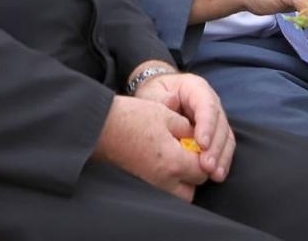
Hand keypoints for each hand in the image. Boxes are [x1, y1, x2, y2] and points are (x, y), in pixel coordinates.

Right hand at [92, 95, 209, 200]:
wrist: (101, 127)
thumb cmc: (132, 118)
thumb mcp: (165, 115)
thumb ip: (187, 129)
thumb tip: (197, 137)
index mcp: (174, 162)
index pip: (203, 169)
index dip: (206, 156)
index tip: (201, 142)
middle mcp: (164, 180)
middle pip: (193, 186)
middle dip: (196, 170)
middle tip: (190, 150)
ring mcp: (152, 185)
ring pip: (180, 193)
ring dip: (184, 179)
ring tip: (177, 157)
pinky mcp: (142, 184)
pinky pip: (165, 190)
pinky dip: (170, 181)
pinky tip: (164, 161)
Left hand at [131, 72, 235, 183]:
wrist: (159, 97)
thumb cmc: (156, 94)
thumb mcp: (153, 92)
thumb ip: (160, 98)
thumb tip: (171, 102)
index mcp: (197, 89)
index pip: (207, 105)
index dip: (207, 125)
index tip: (202, 144)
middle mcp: (210, 102)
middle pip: (220, 123)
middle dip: (216, 146)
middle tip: (207, 166)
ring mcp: (215, 118)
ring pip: (226, 137)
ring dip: (222, 157)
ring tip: (214, 175)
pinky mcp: (215, 133)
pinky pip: (223, 147)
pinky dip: (222, 161)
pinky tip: (217, 175)